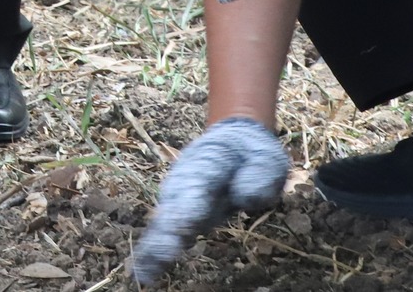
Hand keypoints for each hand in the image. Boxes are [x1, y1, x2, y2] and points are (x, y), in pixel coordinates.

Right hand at [131, 117, 289, 283]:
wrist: (233, 140)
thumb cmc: (251, 153)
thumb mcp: (266, 158)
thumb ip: (258, 175)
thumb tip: (243, 198)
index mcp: (208, 160)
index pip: (198, 184)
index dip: (190, 206)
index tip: (183, 227)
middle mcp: (185, 180)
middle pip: (174, 205)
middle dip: (168, 231)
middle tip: (162, 253)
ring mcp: (179, 197)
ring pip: (164, 221)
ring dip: (156, 244)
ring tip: (146, 269)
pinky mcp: (180, 215)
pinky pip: (166, 233)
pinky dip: (155, 251)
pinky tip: (146, 272)